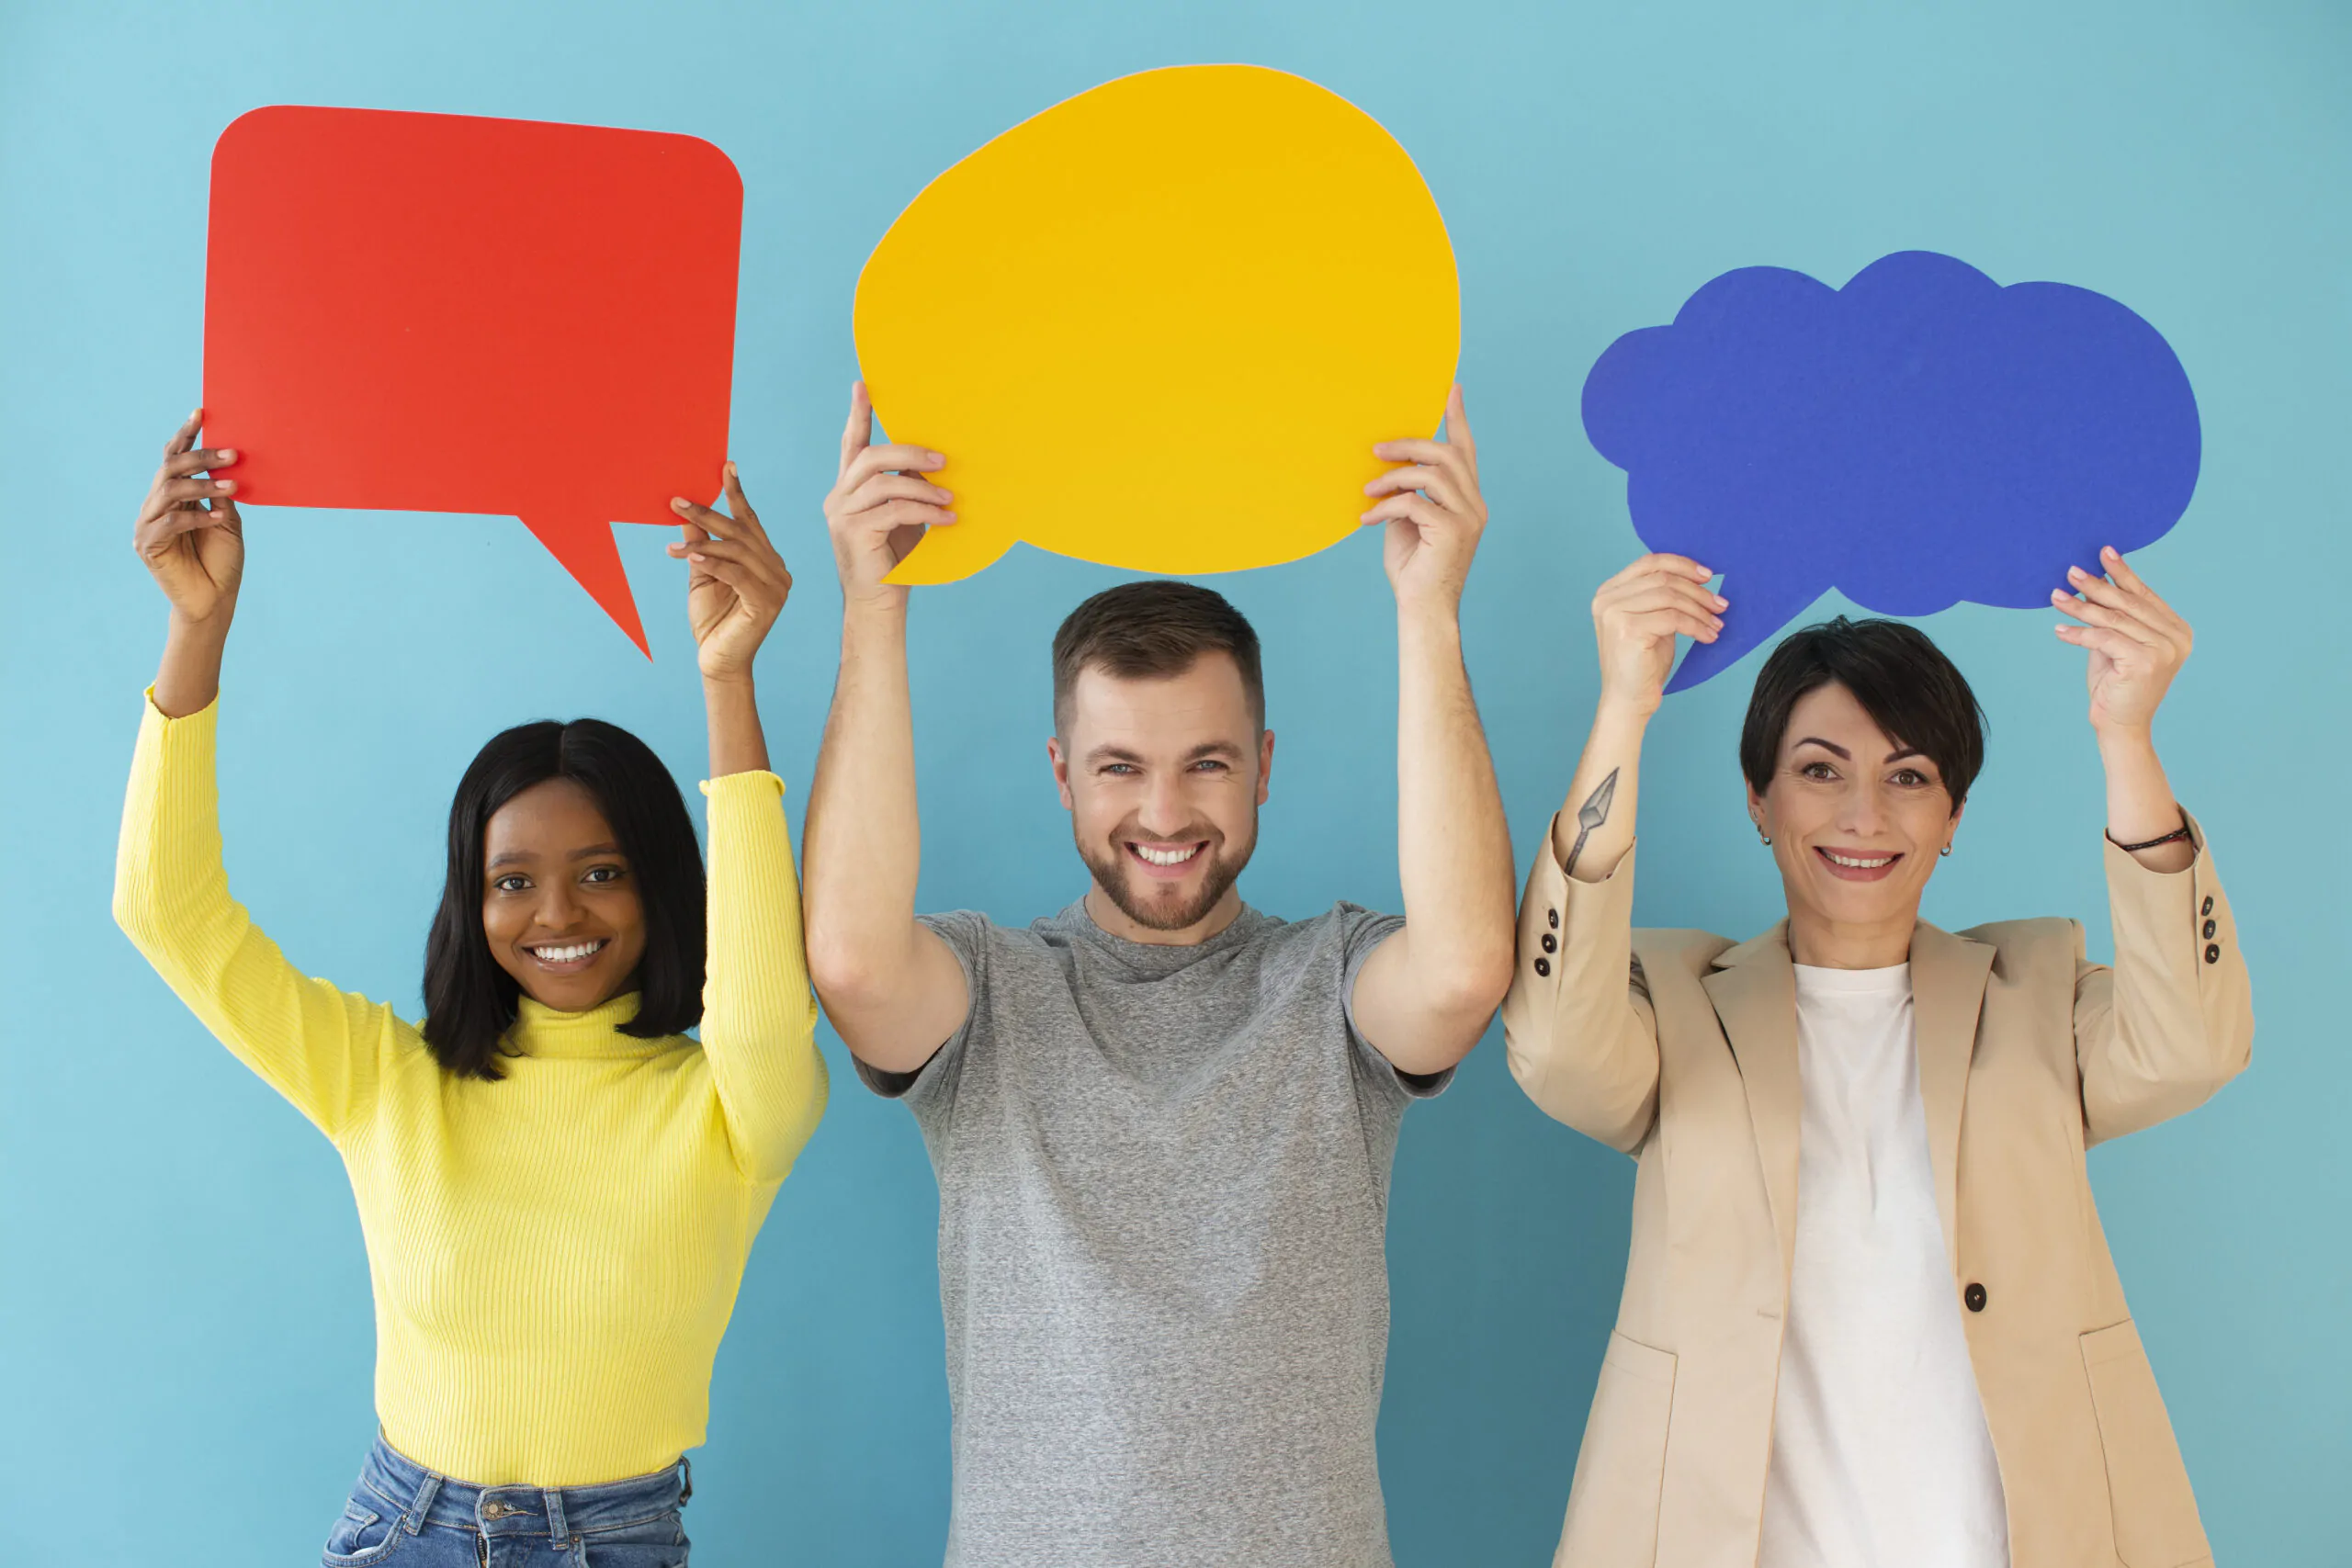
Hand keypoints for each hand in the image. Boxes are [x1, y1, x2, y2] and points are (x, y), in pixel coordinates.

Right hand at [135, 410, 244, 625]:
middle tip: (232, 454)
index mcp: (174, 495)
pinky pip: (170, 522)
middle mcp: (156, 504)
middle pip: (170, 468)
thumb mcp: (227, 521)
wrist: (214, 601)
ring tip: (233, 486)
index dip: (186, 435)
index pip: (174, 457)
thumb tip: (226, 462)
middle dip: (200, 457)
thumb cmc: (221, 561)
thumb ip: (221, 494)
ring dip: (202, 485)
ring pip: (170, 491)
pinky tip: (219, 518)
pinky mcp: (147, 545)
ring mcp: (148, 523)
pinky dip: (196, 517)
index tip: (201, 412)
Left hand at [667, 463, 791, 682]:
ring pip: (738, 550)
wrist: (718, 660)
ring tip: (672, 541)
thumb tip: (687, 517)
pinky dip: (713, 563)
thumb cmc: (713, 621)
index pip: (750, 521)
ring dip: (702, 541)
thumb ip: (701, 547)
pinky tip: (690, 557)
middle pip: (741, 532)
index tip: (726, 467)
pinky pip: (737, 574)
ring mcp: (776, 587)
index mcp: (766, 560)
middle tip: (677, 501)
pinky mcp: (766, 603)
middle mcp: (777, 570)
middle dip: (708, 513)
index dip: (737, 494)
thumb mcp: (702, 575)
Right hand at [823, 381, 954, 608]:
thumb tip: (932, 459)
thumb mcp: (904, 515)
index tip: (863, 386)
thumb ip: (908, 487)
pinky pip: (892, 510)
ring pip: (882, 482)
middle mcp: (838, 497)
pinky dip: (923, 510)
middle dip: (907, 451)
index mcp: (849, 488)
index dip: (857, 415)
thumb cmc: (895, 560)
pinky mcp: (852, 532)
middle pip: (869, 456)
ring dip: (921, 486)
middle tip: (942, 459)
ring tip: (950, 496)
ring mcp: (841, 514)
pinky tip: (946, 518)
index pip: (851, 444)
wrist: (880, 603)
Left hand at [1362, 385, 1485, 613]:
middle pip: (1448, 454)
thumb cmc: (1413, 569)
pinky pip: (1414, 502)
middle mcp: (1475, 505)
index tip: (1451, 389)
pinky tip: (1366, 519)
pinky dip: (1386, 506)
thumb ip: (1408, 493)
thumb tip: (1389, 468)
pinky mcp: (1452, 531)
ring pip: (1431, 474)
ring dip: (1394, 476)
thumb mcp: (1408, 522)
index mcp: (1468, 500)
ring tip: (1368, 489)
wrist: (1422, 609)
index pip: (1465, 451)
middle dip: (1410, 445)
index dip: (1458, 419)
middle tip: (1376, 449)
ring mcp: (1468, 518)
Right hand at [1589, 553, 1725, 720]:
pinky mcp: (1628, 630)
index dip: (1682, 564)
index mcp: (1609, 591)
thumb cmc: (1642, 662)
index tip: (1707, 576)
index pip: (1649, 563)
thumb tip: (1700, 578)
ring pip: (1670, 597)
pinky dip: (1696, 626)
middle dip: (1698, 592)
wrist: (1629, 699)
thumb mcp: (1652, 620)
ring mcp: (1615, 613)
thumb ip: (1662, 596)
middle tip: (1721, 605)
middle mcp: (1607, 599)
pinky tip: (1708, 636)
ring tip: (1717, 623)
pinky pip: (1673, 618)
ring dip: (1700, 609)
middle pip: (1663, 579)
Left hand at [2052, 547, 2190, 735]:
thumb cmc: (2116, 684)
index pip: (2144, 595)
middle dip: (2097, 585)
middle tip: (2071, 570)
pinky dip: (2079, 634)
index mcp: (2177, 630)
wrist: (2120, 726)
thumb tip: (2092, 583)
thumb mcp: (2114, 644)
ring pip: (2114, 620)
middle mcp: (2177, 638)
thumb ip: (2111, 617)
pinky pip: (2104, 639)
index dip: (2123, 573)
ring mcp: (2164, 650)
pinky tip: (2059, 630)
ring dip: (2081, 607)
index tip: (2104, 552)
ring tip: (2056, 596)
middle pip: (2129, 604)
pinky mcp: (2146, 662)